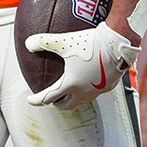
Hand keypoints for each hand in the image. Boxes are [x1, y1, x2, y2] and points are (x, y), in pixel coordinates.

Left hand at [24, 21, 139, 108]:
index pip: (49, 97)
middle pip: (68, 105)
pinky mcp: (110, 85)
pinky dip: (87, 90)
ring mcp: (98, 90)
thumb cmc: (92, 43)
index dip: (37, 100)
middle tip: (52, 100)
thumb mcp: (64, 41)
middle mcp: (85, 91)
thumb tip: (28, 43)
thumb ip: (44, 42)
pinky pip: (96, 92)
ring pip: (83, 100)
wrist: (118, 42)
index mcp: (71, 84)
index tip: (31, 100)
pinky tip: (88, 79)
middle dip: (58, 104)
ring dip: (74, 98)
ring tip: (70, 91)